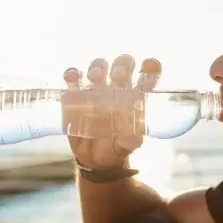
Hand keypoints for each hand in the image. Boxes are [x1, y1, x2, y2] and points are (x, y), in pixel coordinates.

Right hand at [62, 54, 161, 168]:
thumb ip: (130, 140)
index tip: (147, 66)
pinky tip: (74, 79)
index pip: (147, 76)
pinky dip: (73, 74)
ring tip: (96, 77)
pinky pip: (74, 78)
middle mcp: (117, 89)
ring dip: (98, 67)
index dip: (150, 67)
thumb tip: (136, 136)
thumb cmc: (114, 148)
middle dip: (122, 65)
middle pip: (122, 65)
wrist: (93, 158)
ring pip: (99, 66)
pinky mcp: (76, 96)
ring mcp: (97, 90)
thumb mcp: (124, 146)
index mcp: (134, 98)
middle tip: (118, 75)